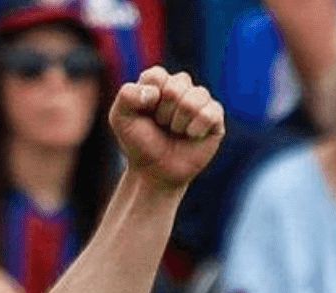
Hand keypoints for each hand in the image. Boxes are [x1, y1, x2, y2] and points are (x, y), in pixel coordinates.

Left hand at [109, 68, 223, 189]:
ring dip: (178, 122)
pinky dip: (194, 129)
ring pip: (195, 98)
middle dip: (163, 112)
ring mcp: (200, 100)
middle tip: (160, 125)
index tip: (144, 113)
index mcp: (158, 82)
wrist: (154, 172)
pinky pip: (209, 113)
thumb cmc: (138, 143)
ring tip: (174, 131)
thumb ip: (127, 96)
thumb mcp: (120, 118)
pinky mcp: (215, 116)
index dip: (147, 99)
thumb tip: (155, 92)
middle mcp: (181, 86)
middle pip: (176, 86)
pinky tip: (191, 135)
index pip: (156, 76)